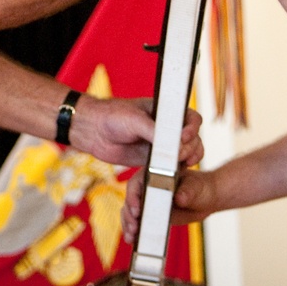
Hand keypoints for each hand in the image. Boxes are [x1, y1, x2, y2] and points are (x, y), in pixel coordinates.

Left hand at [70, 97, 203, 169]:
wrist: (93, 131)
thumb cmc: (113, 116)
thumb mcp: (135, 120)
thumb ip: (154, 131)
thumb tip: (174, 145)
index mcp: (167, 111)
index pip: (191, 118)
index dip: (193, 127)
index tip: (184, 137)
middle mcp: (168, 127)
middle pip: (193, 138)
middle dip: (190, 147)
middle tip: (179, 154)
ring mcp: (163, 144)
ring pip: (186, 153)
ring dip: (188, 159)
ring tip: (179, 164)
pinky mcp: (154, 160)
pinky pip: (170, 166)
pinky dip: (174, 170)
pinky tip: (172, 174)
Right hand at [121, 165, 217, 244]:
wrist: (205, 198)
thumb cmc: (200, 186)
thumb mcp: (195, 187)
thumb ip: (187, 191)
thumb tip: (179, 198)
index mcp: (153, 174)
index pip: (136, 184)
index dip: (133, 196)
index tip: (137, 209)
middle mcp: (147, 188)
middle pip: (130, 200)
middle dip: (129, 214)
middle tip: (134, 227)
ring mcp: (148, 203)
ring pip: (130, 213)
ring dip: (128, 224)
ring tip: (132, 237)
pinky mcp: (151, 216)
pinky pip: (138, 223)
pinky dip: (134, 232)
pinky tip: (132, 241)